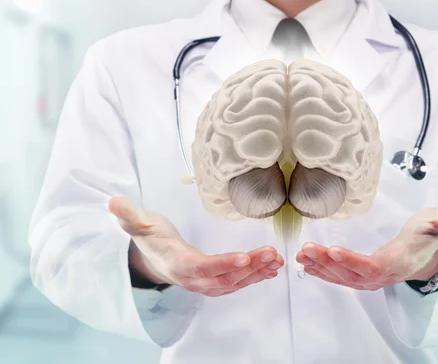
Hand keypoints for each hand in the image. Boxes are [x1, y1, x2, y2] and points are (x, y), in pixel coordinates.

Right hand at [109, 197, 283, 296]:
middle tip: (271, 254)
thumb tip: (113, 202)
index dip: (222, 264)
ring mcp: (204, 282)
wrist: (150, 258)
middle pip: (223, 277)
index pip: (202, 267)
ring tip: (277, 261)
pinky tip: (270, 269)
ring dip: (256, 273)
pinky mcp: (213, 280)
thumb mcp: (138, 224)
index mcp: (177, 263)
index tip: (243, 258)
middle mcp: (192, 278)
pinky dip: (254, 276)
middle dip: (249, 268)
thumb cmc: (149, 238)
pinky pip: (235, 282)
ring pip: (233, 282)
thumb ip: (129, 216)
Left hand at [296, 198, 437, 290]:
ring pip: (343, 276)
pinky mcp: (363, 275)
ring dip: (321, 266)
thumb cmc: (428, 236)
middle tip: (308, 249)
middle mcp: (383, 275)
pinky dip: (323, 271)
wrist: (427, 254)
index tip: (334, 251)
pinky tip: (308, 264)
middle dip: (328, 262)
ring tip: (302, 254)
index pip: (374, 267)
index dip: (353, 262)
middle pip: (352, 274)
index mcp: (399, 263)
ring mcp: (372, 278)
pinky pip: (341, 277)